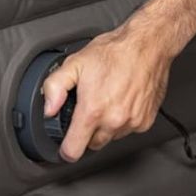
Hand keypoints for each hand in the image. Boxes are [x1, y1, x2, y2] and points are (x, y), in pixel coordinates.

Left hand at [42, 0, 195, 161]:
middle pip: (92, 145)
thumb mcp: (74, 63)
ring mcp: (132, 123)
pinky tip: (120, 101)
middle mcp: (114, 121)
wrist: (147, 46)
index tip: (64, 146)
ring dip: (105, 126)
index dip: (65, 150)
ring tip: (106, 100)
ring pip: (111, 137)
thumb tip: (48, 108)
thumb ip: (55, 87)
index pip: (74, 150)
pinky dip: (122, 121)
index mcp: (93, 110)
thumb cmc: (114, 52)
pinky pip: (128, 130)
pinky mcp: (145, 121)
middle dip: (86, 132)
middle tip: (88, 109)